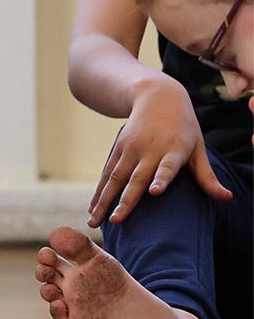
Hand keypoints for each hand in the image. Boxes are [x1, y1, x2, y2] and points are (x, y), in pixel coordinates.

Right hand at [89, 79, 229, 225]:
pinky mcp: (118, 148)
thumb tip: (227, 198)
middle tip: (116, 222)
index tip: (154, 191)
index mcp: (174, 150)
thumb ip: (207, 176)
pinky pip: (106, 173)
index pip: (168, 166)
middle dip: (124, 201)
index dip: (162, 178)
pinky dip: (99, 191)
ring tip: (93, 221)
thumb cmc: (183, 127)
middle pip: (135, 178)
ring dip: (103, 201)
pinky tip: (92, 208)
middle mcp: (149, 150)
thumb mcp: (198, 147)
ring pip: (114, 178)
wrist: (156, 97)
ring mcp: (131, 148)